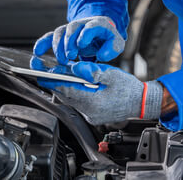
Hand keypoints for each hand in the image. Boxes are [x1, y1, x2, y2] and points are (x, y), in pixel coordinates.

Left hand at [31, 58, 162, 124]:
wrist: (142, 103)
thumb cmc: (129, 88)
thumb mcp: (111, 74)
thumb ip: (91, 71)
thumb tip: (74, 67)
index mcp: (93, 101)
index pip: (66, 89)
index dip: (52, 79)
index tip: (40, 70)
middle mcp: (89, 111)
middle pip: (63, 95)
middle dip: (52, 81)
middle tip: (41, 68)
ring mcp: (90, 114)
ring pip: (68, 99)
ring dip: (61, 86)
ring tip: (53, 73)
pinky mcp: (91, 114)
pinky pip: (75, 102)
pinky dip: (70, 92)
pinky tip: (68, 82)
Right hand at [32, 16, 124, 63]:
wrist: (100, 32)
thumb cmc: (107, 39)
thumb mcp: (116, 43)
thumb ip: (112, 48)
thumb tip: (102, 55)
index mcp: (98, 23)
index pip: (91, 26)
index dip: (85, 34)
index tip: (81, 44)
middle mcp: (82, 24)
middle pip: (72, 28)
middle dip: (69, 42)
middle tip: (70, 56)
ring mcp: (70, 29)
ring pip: (60, 32)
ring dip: (58, 46)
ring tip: (62, 60)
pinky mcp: (62, 36)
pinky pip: (49, 37)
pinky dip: (42, 43)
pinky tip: (38, 52)